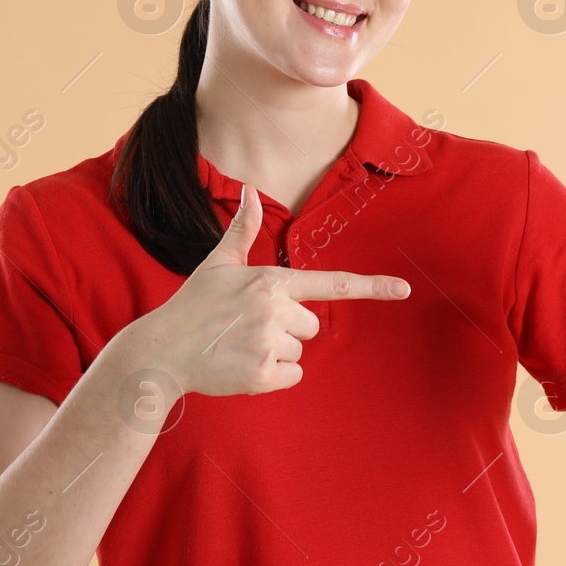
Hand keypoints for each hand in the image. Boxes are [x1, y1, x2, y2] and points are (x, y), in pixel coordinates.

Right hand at [131, 183, 411, 398]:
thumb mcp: (218, 264)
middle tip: (247, 326)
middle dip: (287, 327)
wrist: (161, 352)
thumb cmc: (193, 305)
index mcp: (270, 281)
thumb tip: (250, 189)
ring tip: (240, 345)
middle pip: (312, 324)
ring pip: (300, 349)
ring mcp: (269, 343)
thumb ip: (243, 229)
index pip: (331, 284)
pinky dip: (271, 376)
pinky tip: (242, 365)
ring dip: (277, 351)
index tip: (404, 289)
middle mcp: (274, 310)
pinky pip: (291, 376)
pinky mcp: (262, 374)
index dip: (371, 287)